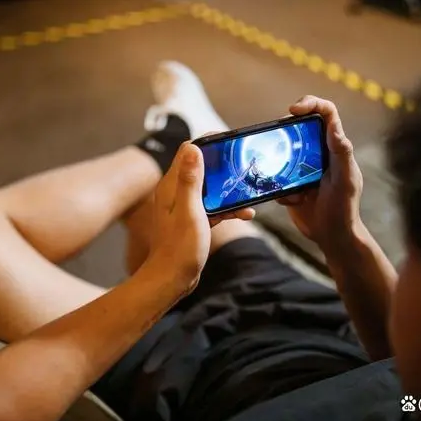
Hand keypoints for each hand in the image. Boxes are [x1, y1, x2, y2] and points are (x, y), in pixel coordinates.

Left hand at [148, 142, 253, 291]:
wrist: (172, 279)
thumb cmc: (179, 248)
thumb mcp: (189, 210)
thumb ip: (190, 180)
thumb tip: (192, 147)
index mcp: (171, 186)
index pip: (188, 152)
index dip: (208, 143)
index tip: (229, 141)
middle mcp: (176, 193)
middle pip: (202, 169)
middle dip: (223, 167)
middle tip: (244, 166)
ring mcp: (184, 207)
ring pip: (210, 189)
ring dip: (229, 190)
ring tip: (248, 194)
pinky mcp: (193, 220)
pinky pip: (213, 207)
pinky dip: (228, 208)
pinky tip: (245, 214)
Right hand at [279, 96, 363, 256]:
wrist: (332, 236)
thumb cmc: (345, 208)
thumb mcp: (346, 181)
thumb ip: (342, 154)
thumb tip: (335, 128)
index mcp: (334, 146)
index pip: (325, 112)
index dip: (310, 103)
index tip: (292, 111)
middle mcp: (318, 152)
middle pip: (297, 127)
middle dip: (285, 136)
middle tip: (278, 146)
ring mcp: (302, 167)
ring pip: (281, 152)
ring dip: (280, 167)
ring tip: (294, 187)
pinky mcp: (289, 183)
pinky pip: (275, 177)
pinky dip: (279, 188)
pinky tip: (294, 201)